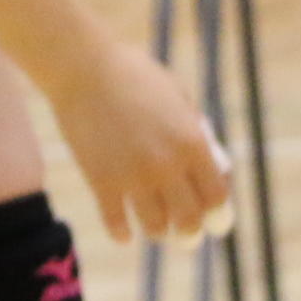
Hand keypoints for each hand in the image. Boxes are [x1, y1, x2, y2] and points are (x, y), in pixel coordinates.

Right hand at [45, 39, 230, 245]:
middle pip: (189, 220)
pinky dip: (122, 233)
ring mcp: (133, 177)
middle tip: (184, 232)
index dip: (215, 209)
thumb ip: (194, 127)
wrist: (84, 67)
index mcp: (192, 142)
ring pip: (154, 227)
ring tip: (153, 226)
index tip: (209, 212)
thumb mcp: (177, 93)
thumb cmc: (132, 73)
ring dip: (157, 230)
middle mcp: (167, 166)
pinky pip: (116, 224)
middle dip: (189, 230)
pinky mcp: (102, 183)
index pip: (216, 195)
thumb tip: (208, 160)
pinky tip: (123, 233)